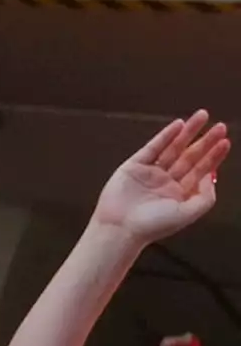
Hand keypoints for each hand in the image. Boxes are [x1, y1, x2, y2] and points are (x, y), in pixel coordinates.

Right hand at [91, 110, 229, 246]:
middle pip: (189, 156)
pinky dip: (165, 136)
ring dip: (187, 132)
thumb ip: (206, 196)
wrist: (120, 228)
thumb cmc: (151, 226)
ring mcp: (150, 173)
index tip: (225, 142)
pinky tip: (178, 125)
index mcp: (179, 194)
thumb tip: (211, 176)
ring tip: (202, 117)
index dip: (213, 155)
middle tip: (220, 127)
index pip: (200, 170)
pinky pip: (152, 148)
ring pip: (173, 148)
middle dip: (205, 140)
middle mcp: (165, 182)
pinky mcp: (133, 166)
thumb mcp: (188, 214)